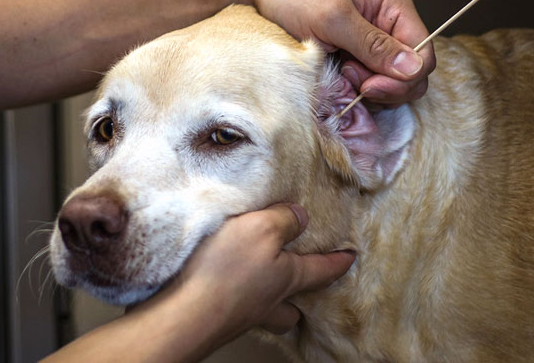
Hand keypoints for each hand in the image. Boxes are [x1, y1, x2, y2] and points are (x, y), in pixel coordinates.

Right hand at [138, 204, 354, 341]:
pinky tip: (221, 285)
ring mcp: (241, 314)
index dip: (338, 262)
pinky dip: (234, 298)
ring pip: (265, 312)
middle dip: (299, 299)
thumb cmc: (224, 272)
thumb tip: (301, 217)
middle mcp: (267, 302)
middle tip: (300, 289)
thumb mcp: (260, 229)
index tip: (351, 257)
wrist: (183, 313)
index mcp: (287, 279)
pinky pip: (234, 308)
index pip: (322, 270)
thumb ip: (284, 220)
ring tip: (259, 286)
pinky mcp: (214, 316)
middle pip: (293, 306)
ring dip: (266, 301)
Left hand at [247, 0, 435, 105]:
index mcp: (394, 7)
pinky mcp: (356, 58)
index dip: (404, 78)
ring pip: (391, 84)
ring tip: (340, 71)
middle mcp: (389, 26)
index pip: (423, 54)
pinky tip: (337, 77)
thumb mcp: (333, 18)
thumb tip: (413, 68)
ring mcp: (373, 44)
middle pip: (411, 74)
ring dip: (368, 89)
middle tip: (350, 76)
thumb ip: (373, 44)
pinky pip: (369, 85)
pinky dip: (356, 90)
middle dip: (385, 85)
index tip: (369, 87)